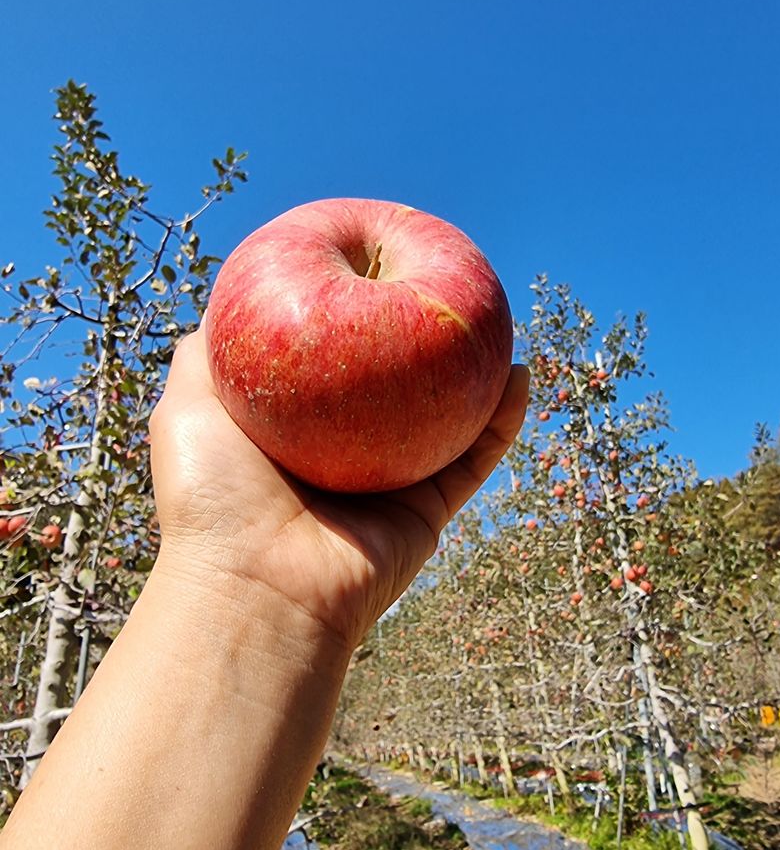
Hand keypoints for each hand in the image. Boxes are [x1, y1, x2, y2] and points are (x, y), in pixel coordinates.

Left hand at [149, 325, 528, 649]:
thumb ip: (207, 350)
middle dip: (425, 334)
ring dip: (478, 371)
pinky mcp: (427, 509)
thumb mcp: (188, 405)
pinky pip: (476, 458)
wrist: (255, 591)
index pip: (337, 352)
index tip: (380, 259)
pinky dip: (504, 421)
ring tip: (498, 321)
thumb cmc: (214, 496)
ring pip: (448, 413)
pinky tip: (521, 375)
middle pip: (399, 378)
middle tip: (447, 287)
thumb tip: (227, 297)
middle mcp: (348, 446)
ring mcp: (391, 478)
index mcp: (298, 422)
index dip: (360, 307)